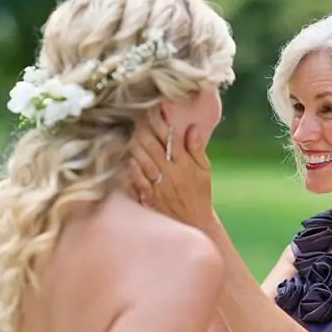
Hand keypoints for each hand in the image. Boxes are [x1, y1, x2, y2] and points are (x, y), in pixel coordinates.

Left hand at [129, 112, 214, 230]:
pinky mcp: (149, 196)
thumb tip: (192, 128)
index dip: (160, 120)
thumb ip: (197, 149)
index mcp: (185, 163)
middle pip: (152, 144)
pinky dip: (131, 166)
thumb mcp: (205, 171)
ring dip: (134, 143)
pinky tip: (126, 155)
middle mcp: (171, 172)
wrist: (194, 224)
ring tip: (128, 130)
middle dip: (143, 127)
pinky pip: (136, 178)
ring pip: (142, 158)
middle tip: (134, 115)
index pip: (170, 136)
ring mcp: (158, 184)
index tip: (154, 107)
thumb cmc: (199, 195)